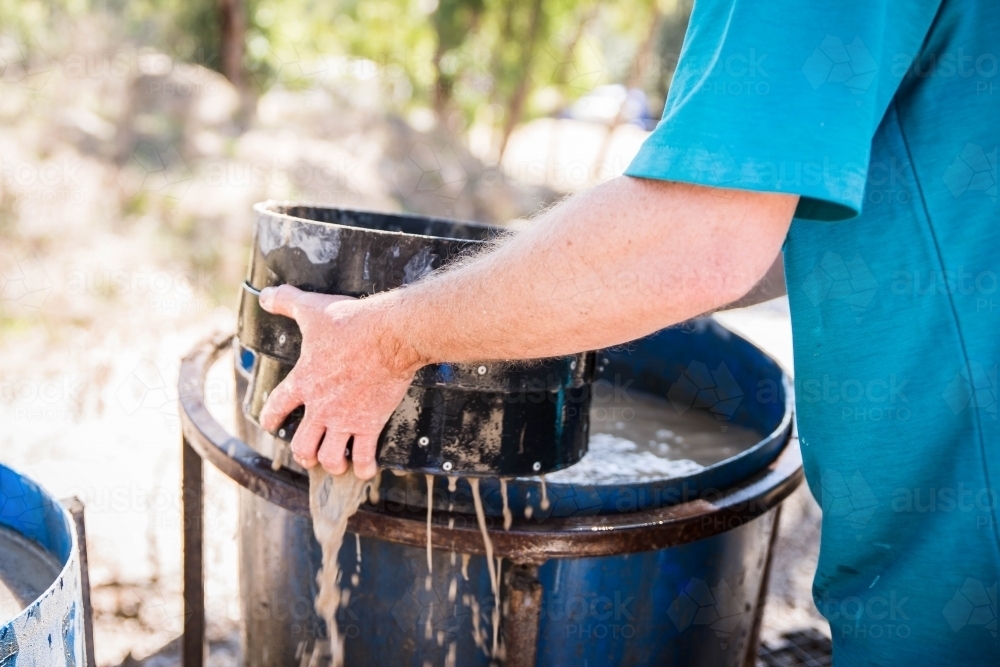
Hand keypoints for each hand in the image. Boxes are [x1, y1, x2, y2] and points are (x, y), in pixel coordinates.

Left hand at [257, 285, 417, 478]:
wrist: (389, 334)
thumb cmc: (352, 323)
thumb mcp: (313, 309)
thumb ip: (287, 302)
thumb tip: (266, 296)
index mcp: (303, 381)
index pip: (277, 407)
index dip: (270, 418)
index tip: (271, 425)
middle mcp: (321, 407)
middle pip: (302, 444)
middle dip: (304, 453)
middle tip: (308, 453)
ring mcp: (346, 418)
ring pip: (330, 457)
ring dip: (331, 464)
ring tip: (335, 463)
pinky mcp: (371, 423)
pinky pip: (364, 456)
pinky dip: (364, 467)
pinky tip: (365, 470)